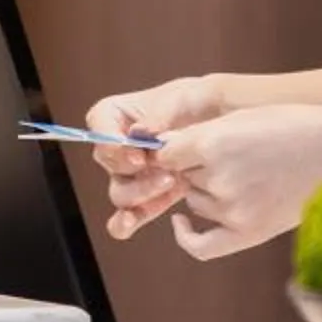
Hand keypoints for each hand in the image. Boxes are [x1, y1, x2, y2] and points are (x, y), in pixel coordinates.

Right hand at [83, 75, 228, 237]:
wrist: (223, 123)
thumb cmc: (197, 102)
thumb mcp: (181, 98)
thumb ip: (159, 114)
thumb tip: (141, 131)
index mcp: (116, 113)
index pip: (98, 126)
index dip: (113, 145)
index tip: (138, 155)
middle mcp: (119, 145)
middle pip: (109, 163)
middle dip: (133, 171)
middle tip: (164, 171)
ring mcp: (132, 173)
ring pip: (120, 191)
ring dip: (141, 193)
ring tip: (172, 184)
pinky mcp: (147, 196)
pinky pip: (129, 212)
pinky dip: (128, 219)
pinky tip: (131, 223)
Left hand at [117, 103, 321, 261]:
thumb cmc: (294, 127)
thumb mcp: (243, 117)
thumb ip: (200, 134)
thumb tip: (160, 152)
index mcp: (214, 141)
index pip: (166, 152)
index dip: (173, 150)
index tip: (181, 147)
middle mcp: (219, 176)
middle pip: (182, 176)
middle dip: (196, 167)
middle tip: (234, 155)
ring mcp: (233, 208)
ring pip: (196, 201)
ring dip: (207, 191)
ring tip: (247, 173)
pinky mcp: (250, 232)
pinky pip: (201, 246)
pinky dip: (186, 235)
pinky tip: (181, 224)